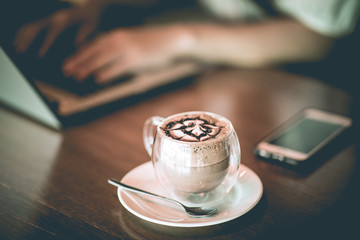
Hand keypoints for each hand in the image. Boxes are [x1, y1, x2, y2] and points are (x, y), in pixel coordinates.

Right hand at [13, 3, 102, 56]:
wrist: (89, 9)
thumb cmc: (91, 20)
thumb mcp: (91, 28)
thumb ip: (84, 36)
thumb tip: (77, 45)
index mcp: (64, 19)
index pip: (52, 32)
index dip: (45, 44)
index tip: (40, 55)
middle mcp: (54, 17)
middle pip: (37, 27)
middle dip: (28, 40)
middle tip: (21, 52)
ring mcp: (49, 17)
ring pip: (32, 26)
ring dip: (23, 37)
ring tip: (16, 48)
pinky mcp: (47, 20)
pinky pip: (32, 25)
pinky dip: (24, 32)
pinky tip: (17, 40)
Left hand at [63, 25, 192, 83]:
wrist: (174, 40)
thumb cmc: (156, 45)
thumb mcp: (135, 44)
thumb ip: (121, 52)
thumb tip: (111, 64)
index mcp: (118, 36)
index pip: (94, 45)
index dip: (80, 55)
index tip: (70, 63)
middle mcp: (119, 40)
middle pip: (93, 51)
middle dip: (78, 61)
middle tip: (65, 70)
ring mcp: (127, 49)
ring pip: (101, 58)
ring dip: (87, 68)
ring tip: (76, 76)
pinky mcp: (136, 58)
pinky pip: (117, 66)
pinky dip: (106, 73)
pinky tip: (97, 79)